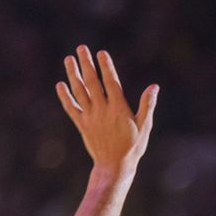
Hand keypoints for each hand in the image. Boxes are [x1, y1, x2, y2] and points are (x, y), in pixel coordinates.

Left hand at [56, 46, 157, 175]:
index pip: (111, 83)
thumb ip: (147, 105)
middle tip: (81, 48)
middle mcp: (102, 110)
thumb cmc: (133, 147)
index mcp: (119, 109)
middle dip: (86, 64)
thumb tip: (154, 87)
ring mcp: (90, 117)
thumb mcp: (144, 127)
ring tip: (69, 59)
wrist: (115, 166)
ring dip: (73, 74)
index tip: (101, 53)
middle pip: (92, 83)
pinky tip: (60, 85)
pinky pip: (71, 108)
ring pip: (79, 92)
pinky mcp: (82, 125)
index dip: (106, 67)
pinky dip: (65, 96)